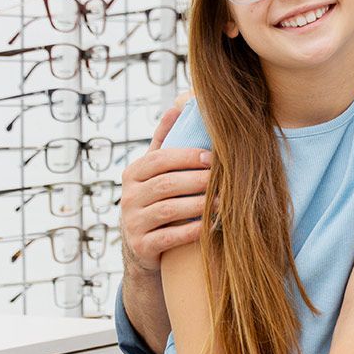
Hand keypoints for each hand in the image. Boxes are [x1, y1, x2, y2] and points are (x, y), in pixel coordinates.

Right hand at [121, 96, 209, 272]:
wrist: (140, 247)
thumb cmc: (155, 200)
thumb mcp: (154, 171)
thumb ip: (164, 141)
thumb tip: (178, 106)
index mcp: (133, 173)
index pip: (160, 159)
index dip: (187, 157)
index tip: (212, 158)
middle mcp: (128, 196)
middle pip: (167, 184)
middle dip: (199, 181)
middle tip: (225, 180)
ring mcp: (133, 222)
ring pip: (169, 210)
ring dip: (200, 206)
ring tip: (225, 203)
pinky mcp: (141, 246)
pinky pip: (170, 237)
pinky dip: (191, 231)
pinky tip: (210, 226)